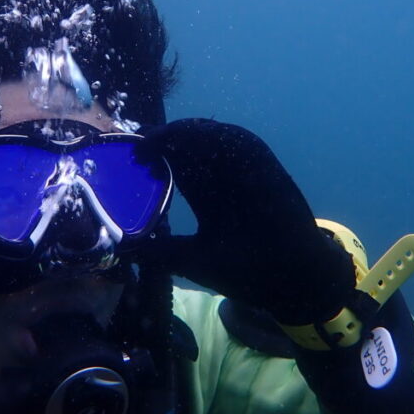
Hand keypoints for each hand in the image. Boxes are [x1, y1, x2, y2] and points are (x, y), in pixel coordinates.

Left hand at [142, 119, 354, 324]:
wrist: (290, 279)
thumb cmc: (246, 271)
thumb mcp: (192, 259)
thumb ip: (161, 252)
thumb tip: (123, 249)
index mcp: (208, 195)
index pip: (177, 166)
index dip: (156, 157)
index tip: (134, 158)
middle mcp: (224, 178)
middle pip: (190, 147)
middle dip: (164, 140)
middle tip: (141, 143)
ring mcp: (244, 170)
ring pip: (211, 138)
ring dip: (183, 133)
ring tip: (157, 139)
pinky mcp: (264, 166)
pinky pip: (239, 140)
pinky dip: (214, 135)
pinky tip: (188, 137)